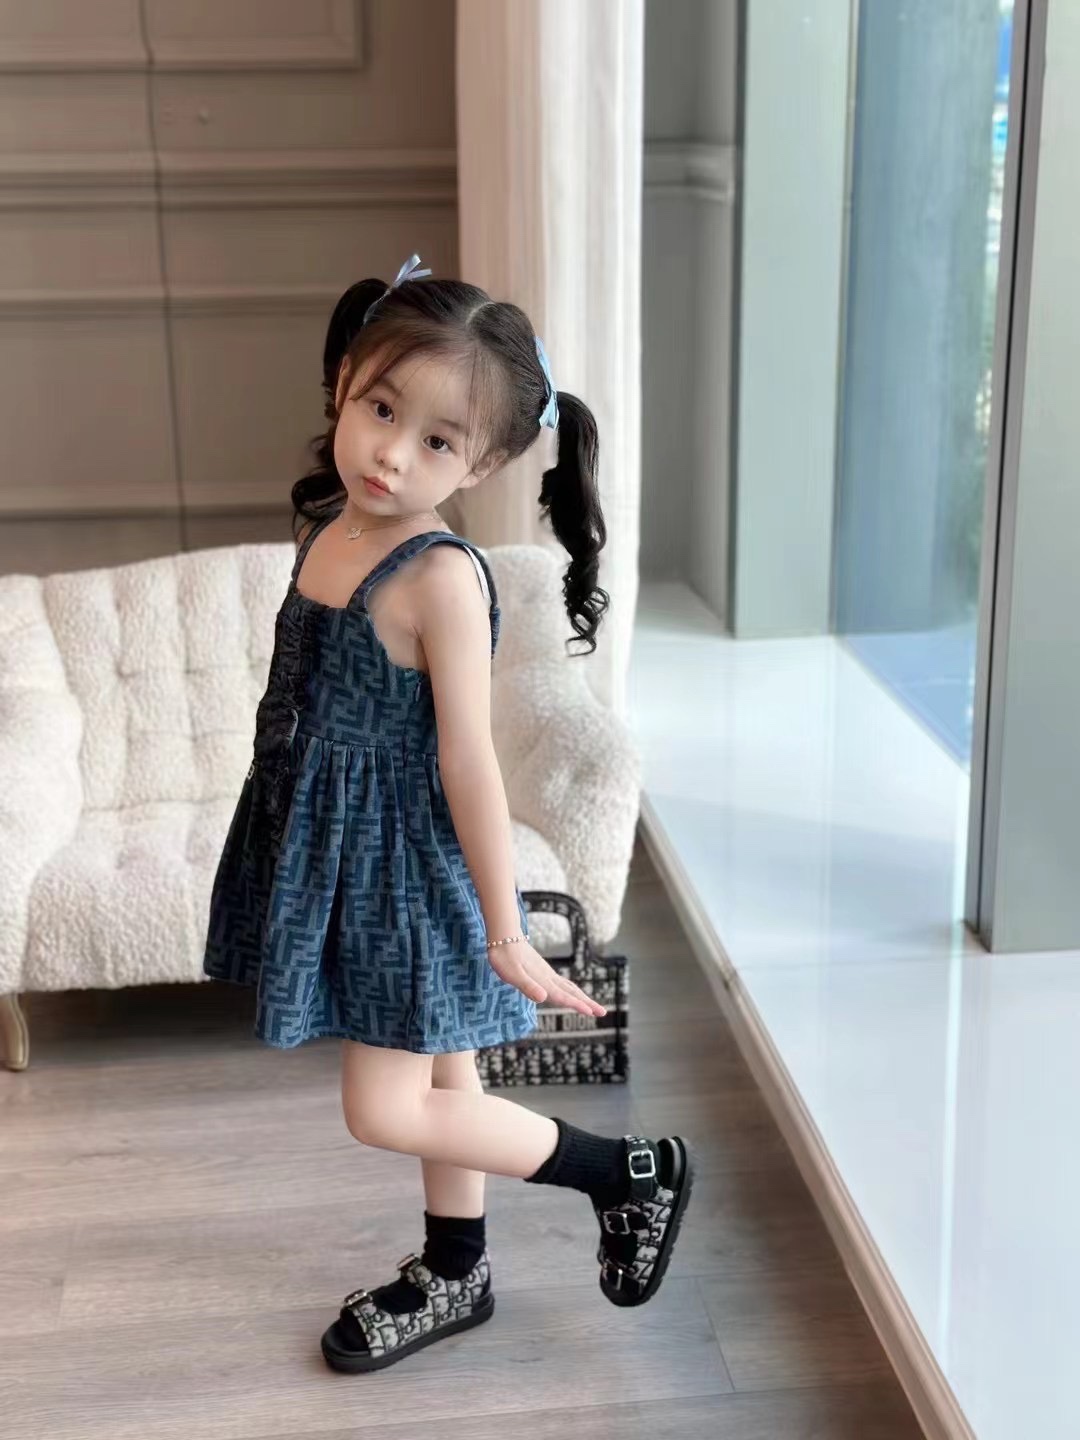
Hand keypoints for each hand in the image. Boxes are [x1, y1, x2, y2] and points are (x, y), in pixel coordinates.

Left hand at [487, 939, 605, 1017]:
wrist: (503, 937)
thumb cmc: (504, 957)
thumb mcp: (512, 974)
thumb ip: (527, 986)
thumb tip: (542, 998)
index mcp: (543, 981)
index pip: (563, 996)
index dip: (577, 1005)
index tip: (592, 1013)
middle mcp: (548, 978)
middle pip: (572, 992)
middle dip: (587, 1003)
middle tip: (603, 1012)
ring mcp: (546, 973)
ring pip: (569, 987)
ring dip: (582, 997)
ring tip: (591, 1006)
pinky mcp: (542, 970)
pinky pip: (562, 983)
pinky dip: (571, 990)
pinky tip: (569, 992)